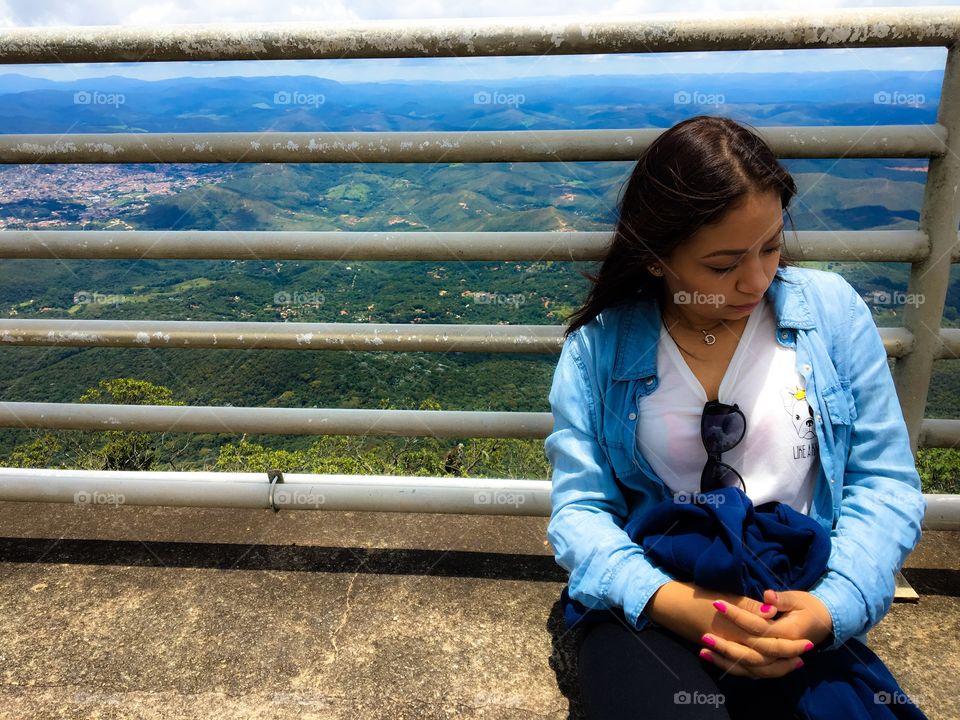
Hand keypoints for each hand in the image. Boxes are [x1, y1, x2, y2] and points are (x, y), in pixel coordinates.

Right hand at [645, 582, 812, 678]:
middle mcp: (732, 644)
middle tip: (805, 653)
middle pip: (766, 657)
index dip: (790, 644)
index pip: (770, 642)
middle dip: (787, 657)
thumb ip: (749, 606)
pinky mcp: (719, 652)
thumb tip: (772, 611)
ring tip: (792, 663)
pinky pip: (741, 668)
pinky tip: (766, 666)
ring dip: (775, 666)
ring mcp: (725, 650)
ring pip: (755, 667)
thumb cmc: (697, 595)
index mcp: (737, 630)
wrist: (670, 604)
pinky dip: (757, 669)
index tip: (807, 641)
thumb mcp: (725, 595)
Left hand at [700, 588, 832, 678]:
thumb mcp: (798, 598)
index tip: (717, 603)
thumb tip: (768, 595)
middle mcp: (781, 651)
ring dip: (726, 660)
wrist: (825, 622)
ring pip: (750, 667)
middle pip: (751, 652)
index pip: (758, 627)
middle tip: (704, 635)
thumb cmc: (809, 607)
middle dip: (726, 645)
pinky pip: (751, 671)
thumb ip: (781, 599)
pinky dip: (733, 667)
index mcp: (788, 633)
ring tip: (703, 651)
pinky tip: (714, 660)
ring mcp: (776, 660)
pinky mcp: (771, 663)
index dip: (737, 615)